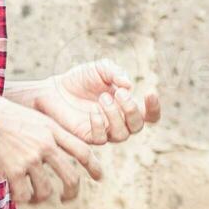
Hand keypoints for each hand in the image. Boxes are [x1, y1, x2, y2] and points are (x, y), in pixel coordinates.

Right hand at [0, 93, 103, 204]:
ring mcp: (31, 158)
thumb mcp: (32, 116)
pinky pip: (24, 194)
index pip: (83, 150)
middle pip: (71, 176)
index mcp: (52, 129)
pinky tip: (18, 196)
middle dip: (72, 192)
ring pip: (46, 190)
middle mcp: (46, 144)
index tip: (99, 177)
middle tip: (68, 199)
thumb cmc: (2, 115)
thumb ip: (46, 132)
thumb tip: (57, 151)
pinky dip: (22, 199)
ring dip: (41, 198)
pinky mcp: (14, 170)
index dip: (94, 166)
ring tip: (35, 198)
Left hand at [36, 59, 161, 145]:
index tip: (150, 92)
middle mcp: (119, 121)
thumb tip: (129, 86)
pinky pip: (101, 139)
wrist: (54, 88)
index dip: (154, 108)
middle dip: (132, 109)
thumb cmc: (80, 79)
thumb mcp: (100, 68)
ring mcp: (105, 131)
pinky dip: (100, 125)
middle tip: (118, 93)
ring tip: (103, 98)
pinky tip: (93, 112)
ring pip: (122, 135)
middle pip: (138, 126)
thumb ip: (116, 73)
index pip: (150, 115)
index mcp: (126, 106)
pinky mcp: (88, 137)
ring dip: (116, 116)